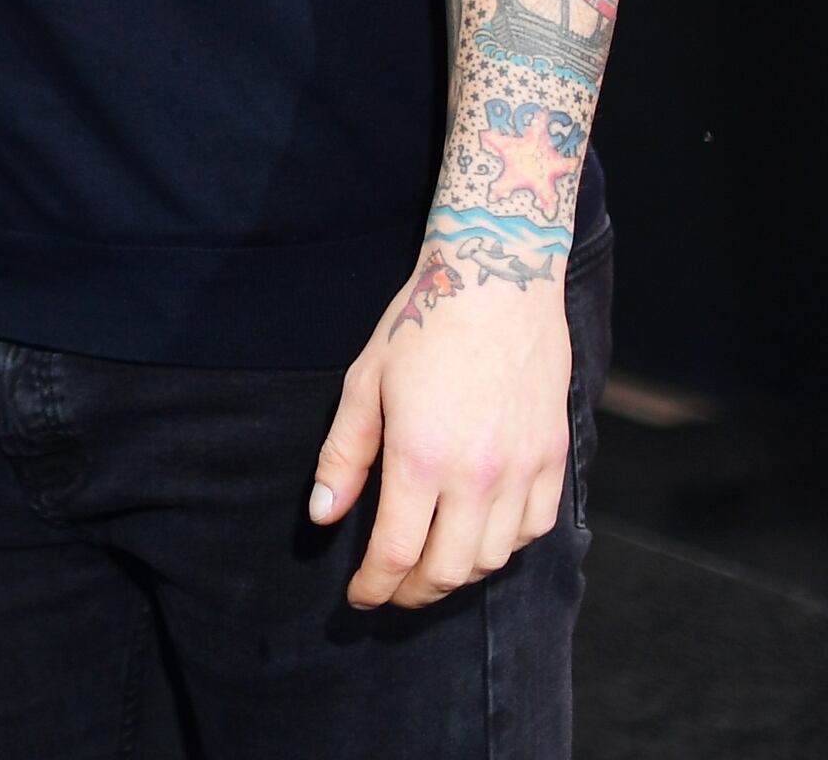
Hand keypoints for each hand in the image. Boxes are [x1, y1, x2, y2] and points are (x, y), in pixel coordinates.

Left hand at [311, 261, 575, 607]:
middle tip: (390, 591)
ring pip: (495, 558)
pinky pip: (534, 529)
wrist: (498, 281)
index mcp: (422, 456)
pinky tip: (478, 535)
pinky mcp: (555, 458)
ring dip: (459, 574)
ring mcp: (525, 469)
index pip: (397, 551)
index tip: (359, 596)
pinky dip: (504, 546)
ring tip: (429, 566)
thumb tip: (324, 515)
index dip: (375, 585)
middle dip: (414, 592)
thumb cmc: (421, 325)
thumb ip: (344, 456)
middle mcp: (479, 474)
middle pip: (450, 570)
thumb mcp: (363, 384)